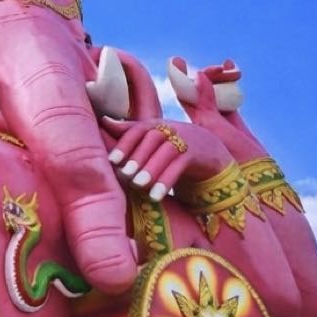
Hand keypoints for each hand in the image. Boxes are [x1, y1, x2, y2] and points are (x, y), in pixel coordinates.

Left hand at [102, 113, 232, 201]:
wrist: (211, 153)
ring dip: (151, 169)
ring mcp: (187, 140)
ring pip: (166, 153)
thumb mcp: (151, 140)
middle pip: (152, 139)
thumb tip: (104, 120)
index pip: (138, 129)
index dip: (125, 143)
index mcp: (155, 124)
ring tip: (138, 185)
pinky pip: (181, 167)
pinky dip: (167, 181)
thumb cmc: (171, 147)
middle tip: (124, 175)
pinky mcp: (198, 155)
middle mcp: (170, 128)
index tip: (111, 160)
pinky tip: (156, 196)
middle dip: (136, 157)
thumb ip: (129, 132)